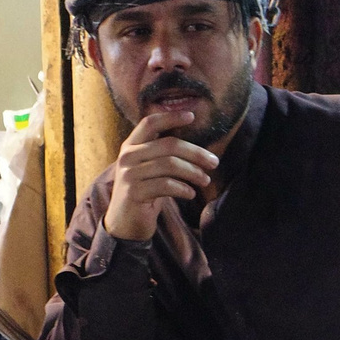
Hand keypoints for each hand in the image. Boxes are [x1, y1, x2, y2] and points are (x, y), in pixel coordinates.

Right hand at [103, 109, 217, 242]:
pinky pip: (166, 185)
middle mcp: (127, 156)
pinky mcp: (134, 192)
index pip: (149, 123)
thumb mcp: (151, 169)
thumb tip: (197, 148)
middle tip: (214, 163)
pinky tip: (191, 194)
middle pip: (169, 145)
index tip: (192, 116)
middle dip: (196, 153)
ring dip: (193, 172)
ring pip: (170, 164)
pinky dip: (183, 188)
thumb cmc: (145, 193)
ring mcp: (129, 174)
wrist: (125, 223)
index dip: (170, 117)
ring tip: (205, 180)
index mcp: (131, 146)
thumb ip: (164, 155)